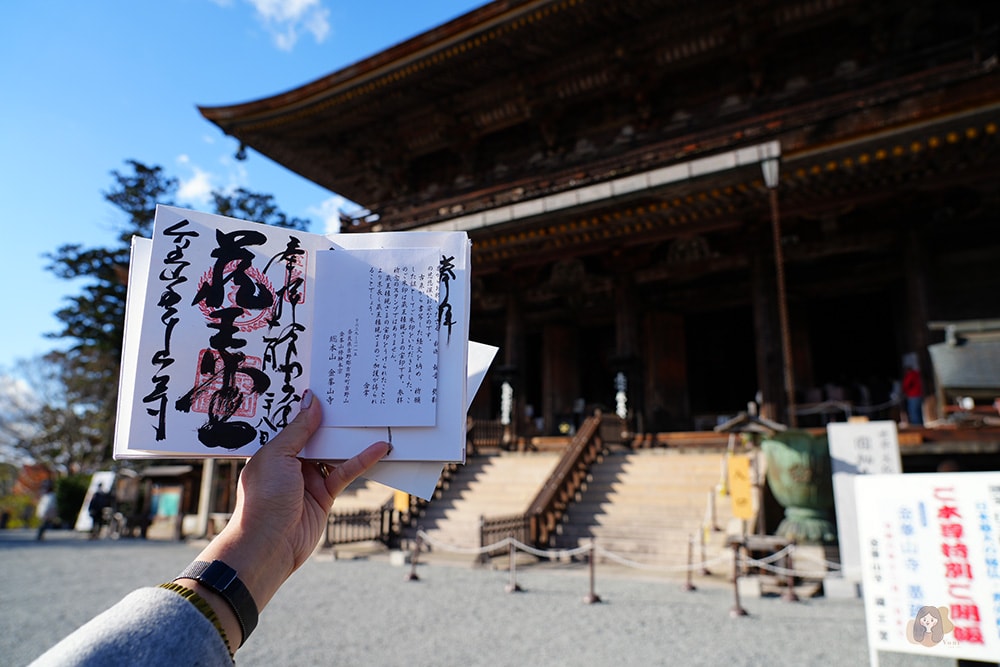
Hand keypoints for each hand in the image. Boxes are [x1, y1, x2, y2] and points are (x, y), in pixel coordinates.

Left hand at [183, 389, 389, 646]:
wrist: (269, 546)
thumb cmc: (263, 499)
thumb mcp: (278, 456)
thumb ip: (298, 429)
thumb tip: (311, 399)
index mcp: (271, 449)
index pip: (291, 421)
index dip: (306, 404)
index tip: (325, 383)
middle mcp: (289, 461)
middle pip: (316, 433)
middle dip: (332, 417)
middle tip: (354, 392)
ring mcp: (308, 477)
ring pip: (333, 451)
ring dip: (350, 437)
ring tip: (372, 415)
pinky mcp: (325, 494)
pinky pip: (346, 471)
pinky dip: (363, 460)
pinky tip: (380, 447)